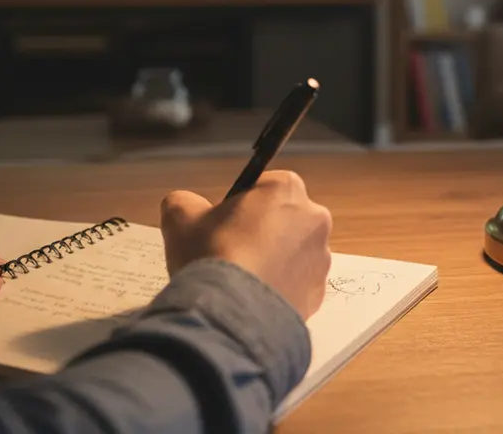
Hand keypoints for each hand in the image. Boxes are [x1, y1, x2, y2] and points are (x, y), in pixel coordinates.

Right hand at [160, 171, 332, 318]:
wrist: (230, 314)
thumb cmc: (211, 253)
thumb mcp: (180, 216)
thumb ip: (185, 202)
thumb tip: (187, 207)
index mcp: (286, 188)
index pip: (264, 187)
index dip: (241, 205)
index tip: (224, 224)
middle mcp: (315, 218)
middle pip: (284, 220)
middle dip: (262, 233)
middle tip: (231, 252)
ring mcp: (322, 259)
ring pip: (293, 254)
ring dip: (273, 262)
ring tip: (241, 282)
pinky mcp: (320, 295)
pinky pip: (297, 286)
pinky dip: (279, 290)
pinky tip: (253, 300)